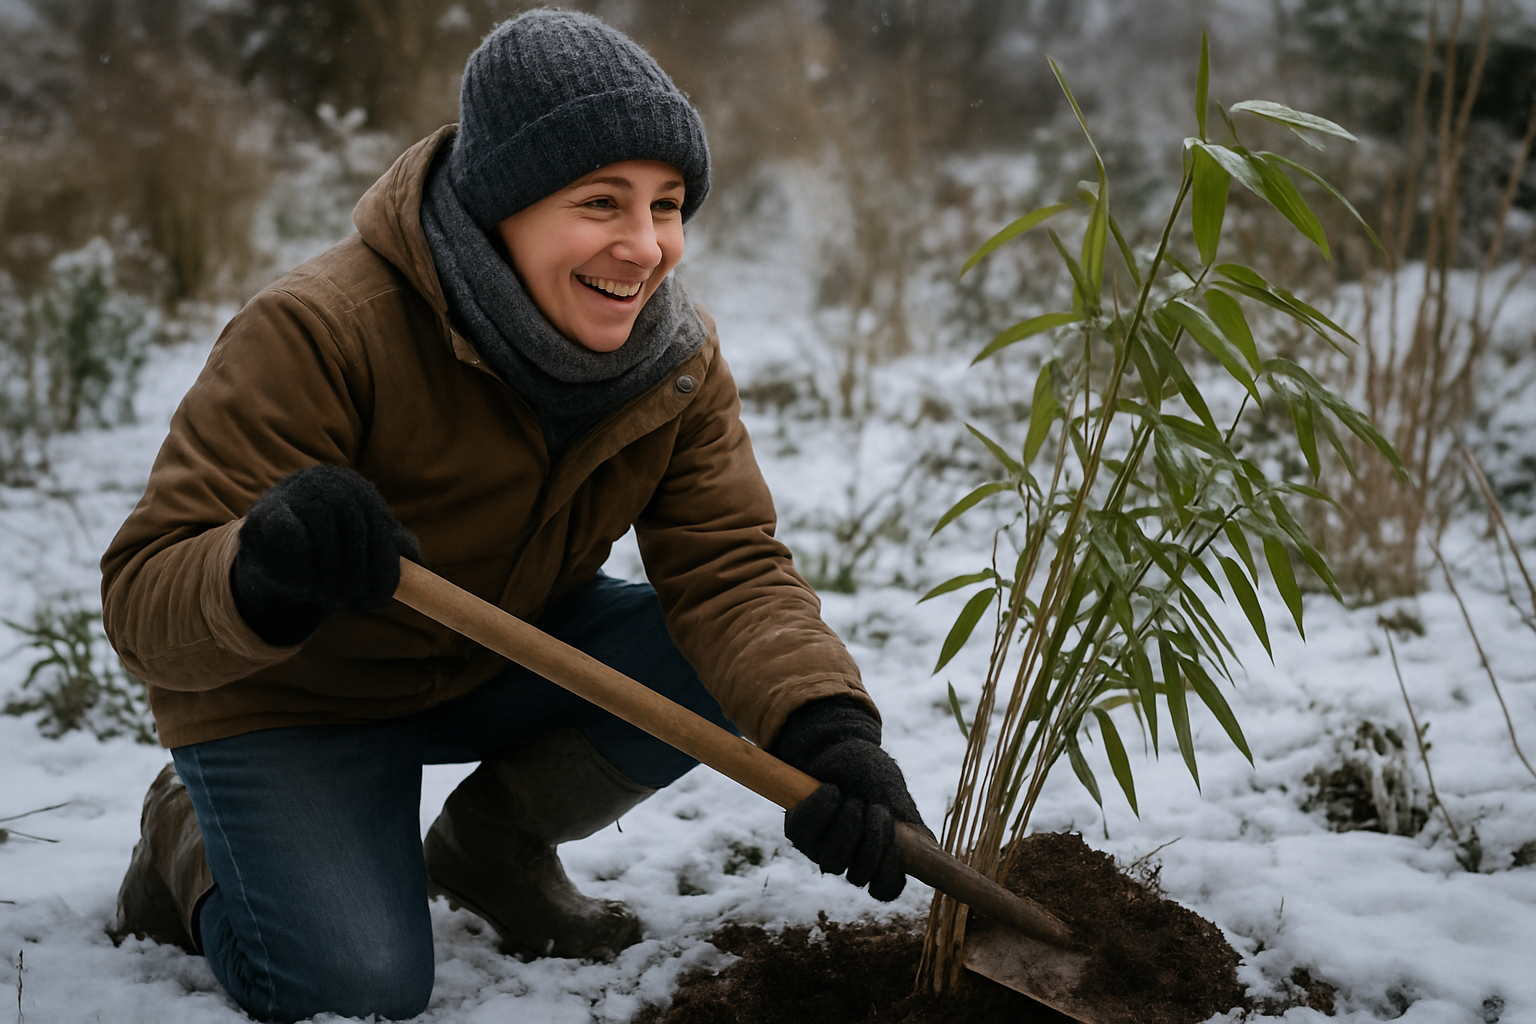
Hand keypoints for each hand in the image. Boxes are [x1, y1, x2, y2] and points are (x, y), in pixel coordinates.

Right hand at [230, 465, 418, 645]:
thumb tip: (416, 562)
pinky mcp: (260, 516)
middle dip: (354, 576)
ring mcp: (291, 493)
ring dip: (328, 578)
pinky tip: (303, 587)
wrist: (272, 550)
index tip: (381, 599)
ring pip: (323, 538)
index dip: (383, 567)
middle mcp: (326, 481)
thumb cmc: (330, 549)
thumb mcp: (365, 547)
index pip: (378, 527)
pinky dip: (300, 573)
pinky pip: (289, 546)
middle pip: (354, 529)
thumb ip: (392, 550)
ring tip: (325, 595)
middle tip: (348, 601)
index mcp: (356, 488)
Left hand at [770, 697, 928, 901]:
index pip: (884, 888)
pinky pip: (804, 832)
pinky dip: (821, 807)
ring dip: (846, 823)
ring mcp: (820, 849)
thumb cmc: (872, 772)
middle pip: (858, 876)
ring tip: (852, 797)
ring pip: (832, 860)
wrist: (841, 746)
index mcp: (878, 856)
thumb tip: (927, 849)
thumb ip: (907, 822)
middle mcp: (848, 859)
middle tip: (876, 808)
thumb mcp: (895, 794)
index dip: (888, 872)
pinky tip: (830, 789)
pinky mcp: (797, 832)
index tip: (896, 841)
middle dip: (871, 841)